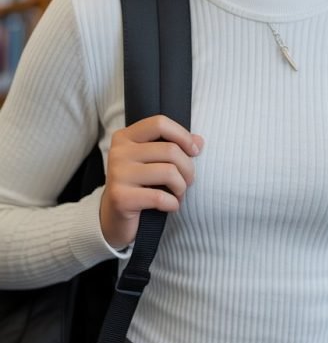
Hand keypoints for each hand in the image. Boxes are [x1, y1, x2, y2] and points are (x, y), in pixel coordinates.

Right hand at [100, 115, 203, 248]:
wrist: (113, 219)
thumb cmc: (139, 186)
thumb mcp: (154, 161)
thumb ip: (175, 146)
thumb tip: (199, 141)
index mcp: (125, 137)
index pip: (159, 123)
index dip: (182, 135)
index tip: (194, 151)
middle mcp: (118, 152)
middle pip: (170, 150)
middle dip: (188, 168)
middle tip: (188, 181)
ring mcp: (118, 174)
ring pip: (168, 172)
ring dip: (182, 187)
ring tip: (179, 194)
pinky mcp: (120, 198)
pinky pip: (160, 197)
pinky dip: (173, 203)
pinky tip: (171, 206)